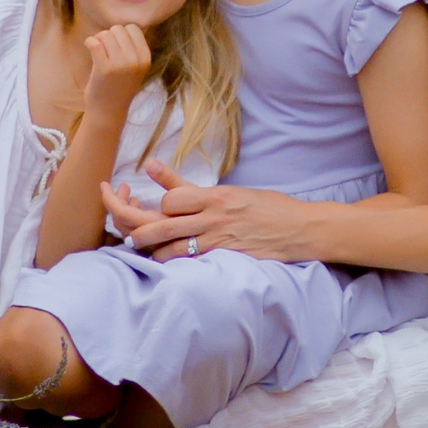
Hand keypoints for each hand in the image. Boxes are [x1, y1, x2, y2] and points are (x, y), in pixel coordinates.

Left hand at [83, 23, 152, 110]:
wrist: (108, 112)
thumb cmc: (119, 86)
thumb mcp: (135, 67)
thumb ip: (132, 48)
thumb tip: (122, 25)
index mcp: (145, 58)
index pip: (133, 28)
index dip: (122, 34)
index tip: (115, 46)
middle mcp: (135, 60)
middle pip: (118, 29)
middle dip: (109, 36)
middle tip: (104, 50)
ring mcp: (120, 64)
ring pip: (105, 34)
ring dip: (98, 40)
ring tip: (97, 52)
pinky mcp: (104, 68)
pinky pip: (94, 42)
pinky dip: (89, 42)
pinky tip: (89, 47)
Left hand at [121, 163, 326, 262]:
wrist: (300, 229)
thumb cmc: (266, 206)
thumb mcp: (228, 190)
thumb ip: (186, 183)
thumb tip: (150, 164)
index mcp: (215, 196)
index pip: (172, 200)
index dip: (159, 205)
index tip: (155, 208)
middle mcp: (214, 217)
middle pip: (164, 225)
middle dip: (138, 230)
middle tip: (127, 235)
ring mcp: (220, 240)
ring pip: (173, 248)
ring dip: (152, 251)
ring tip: (141, 251)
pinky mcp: (227, 258)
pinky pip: (192, 263)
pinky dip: (175, 264)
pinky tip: (168, 264)